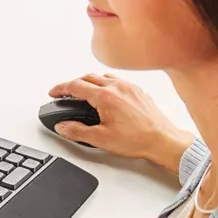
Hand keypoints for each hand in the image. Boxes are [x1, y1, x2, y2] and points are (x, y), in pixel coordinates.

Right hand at [48, 73, 194, 173]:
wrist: (163, 140)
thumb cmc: (138, 139)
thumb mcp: (101, 139)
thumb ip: (77, 131)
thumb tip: (63, 126)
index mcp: (105, 96)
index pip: (75, 86)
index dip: (60, 89)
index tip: (54, 92)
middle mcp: (117, 87)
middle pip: (87, 77)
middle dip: (72, 84)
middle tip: (64, 93)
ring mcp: (129, 87)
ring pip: (102, 76)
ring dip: (89, 81)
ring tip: (83, 92)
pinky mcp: (138, 91)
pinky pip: (117, 80)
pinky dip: (105, 83)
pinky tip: (106, 93)